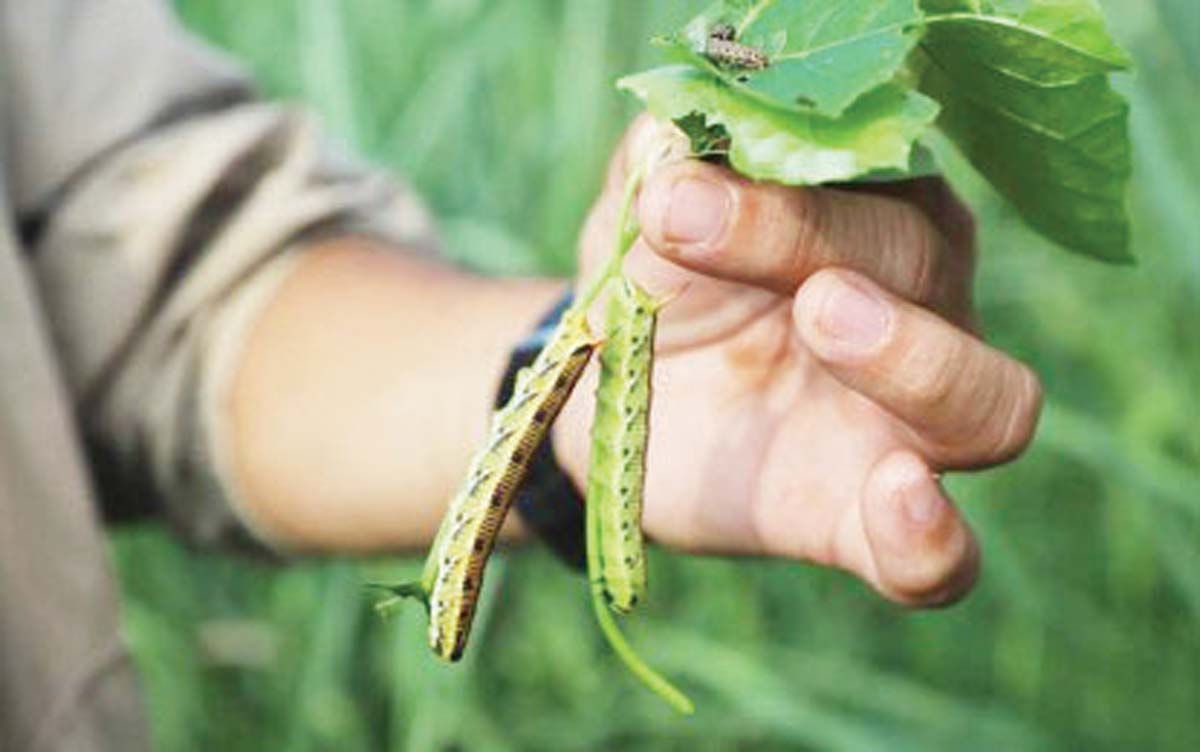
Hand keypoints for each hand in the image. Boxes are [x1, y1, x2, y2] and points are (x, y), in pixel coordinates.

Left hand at [554, 118, 1041, 606]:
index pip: (875, 179)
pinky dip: (933, 538)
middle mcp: (922, 309)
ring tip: (823, 317)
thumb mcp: (643, 209)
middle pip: (927, 267)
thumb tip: (685, 140)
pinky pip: (940, 558)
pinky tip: (901, 499)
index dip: (784, 185)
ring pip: (990, 404)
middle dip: (823, 244)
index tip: (673, 196)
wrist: (605, 391)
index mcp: (876, 214)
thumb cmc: (652, 278)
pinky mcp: (863, 523)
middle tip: (709, 231)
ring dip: (917, 359)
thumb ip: (668, 161)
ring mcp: (906, 426)